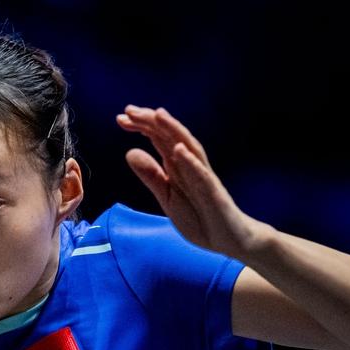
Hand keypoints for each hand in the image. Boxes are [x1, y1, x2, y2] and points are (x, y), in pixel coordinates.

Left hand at [116, 105, 271, 258]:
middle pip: (171, 138)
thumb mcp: (167, 196)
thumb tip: (130, 152)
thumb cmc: (200, 216)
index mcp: (178, 167)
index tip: (120, 118)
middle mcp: (192, 167)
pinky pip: (202, 176)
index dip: (142, 127)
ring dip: (174, 131)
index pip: (159, 141)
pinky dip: (190, 161)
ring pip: (189, 149)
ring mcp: (204, 178)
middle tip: (129, 110)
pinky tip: (178, 149)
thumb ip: (151, 175)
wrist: (229, 239)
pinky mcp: (214, 194)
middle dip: (152, 122)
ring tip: (158, 114)